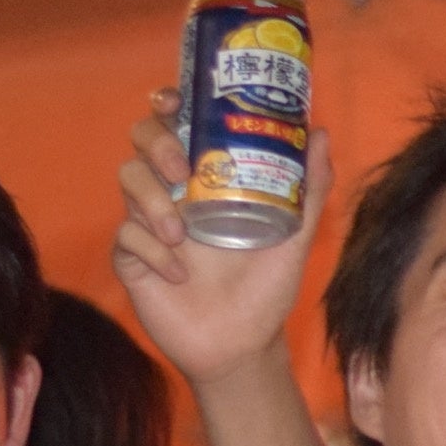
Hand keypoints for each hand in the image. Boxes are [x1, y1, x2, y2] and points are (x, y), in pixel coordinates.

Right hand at [111, 89, 332, 388]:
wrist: (243, 345)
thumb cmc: (266, 288)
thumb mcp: (295, 236)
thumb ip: (309, 187)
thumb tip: (320, 134)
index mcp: (208, 178)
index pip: (179, 124)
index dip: (169, 103)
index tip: (176, 100)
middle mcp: (175, 191)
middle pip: (143, 139)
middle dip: (156, 143)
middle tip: (181, 169)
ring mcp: (149, 222)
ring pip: (127, 179)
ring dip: (151, 200)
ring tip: (179, 233)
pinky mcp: (132, 258)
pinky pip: (125, 237)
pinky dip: (150, 251)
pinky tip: (177, 274)